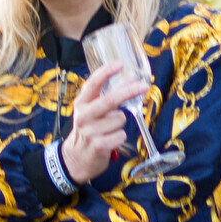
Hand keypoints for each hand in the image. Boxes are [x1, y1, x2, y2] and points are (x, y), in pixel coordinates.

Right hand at [59, 62, 140, 185]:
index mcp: (81, 103)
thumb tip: (131, 76)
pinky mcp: (98, 146)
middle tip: (144, 86)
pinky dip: (120, 136)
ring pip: (119, 119)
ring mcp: (89, 131)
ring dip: (120, 123)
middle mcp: (83, 115)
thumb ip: (111, 94)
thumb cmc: (90, 128)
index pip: (92, 84)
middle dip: (129, 91)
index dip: (106, 72)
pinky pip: (121, 135)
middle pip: (110, 100)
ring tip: (110, 129)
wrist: (77, 157)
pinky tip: (111, 139)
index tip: (120, 64)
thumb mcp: (94, 110)